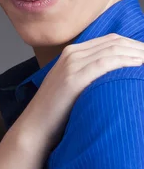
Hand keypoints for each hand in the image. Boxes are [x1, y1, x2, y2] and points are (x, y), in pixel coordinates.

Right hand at [19, 33, 143, 149]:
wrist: (35, 127)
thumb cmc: (57, 113)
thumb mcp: (72, 86)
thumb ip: (89, 74)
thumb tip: (116, 76)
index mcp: (72, 52)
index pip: (110, 40)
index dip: (133, 45)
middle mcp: (72, 54)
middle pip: (114, 42)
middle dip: (138, 47)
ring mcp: (72, 64)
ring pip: (113, 50)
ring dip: (136, 54)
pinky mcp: (74, 78)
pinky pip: (105, 63)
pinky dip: (125, 62)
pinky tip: (139, 66)